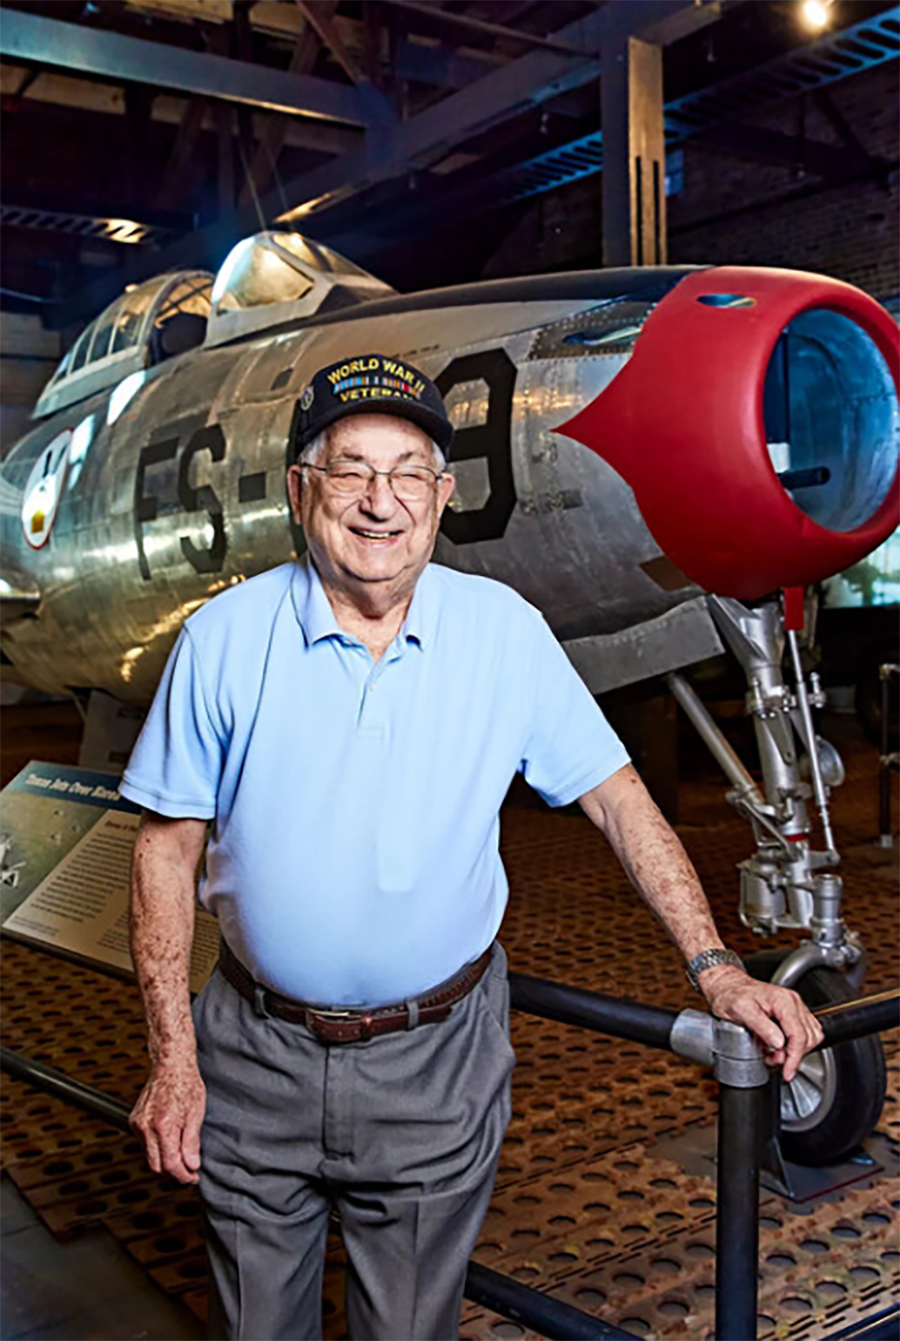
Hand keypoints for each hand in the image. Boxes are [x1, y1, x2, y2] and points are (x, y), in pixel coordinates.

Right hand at [130, 1059, 205, 1184]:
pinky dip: (157, 1148)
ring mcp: (138, 1123)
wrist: (171, 1065)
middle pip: (157, 1166)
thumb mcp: (197, 1113)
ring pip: (150, 1156)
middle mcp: (146, 1126)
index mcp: (164, 1125)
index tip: (193, 1177)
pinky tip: (170, 1141)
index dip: (183, 1175)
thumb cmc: (186, 1084)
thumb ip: (192, 1142)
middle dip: (174, 1172)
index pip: (171, 1164)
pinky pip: (144, 1144)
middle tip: (189, 1170)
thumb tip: (192, 1165)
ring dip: (165, 1160)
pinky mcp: (134, 1121)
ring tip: (182, 1154)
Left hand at [698, 966, 824, 1082]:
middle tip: (774, 1060)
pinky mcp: (793, 1013)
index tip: (787, 1072)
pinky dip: (795, 1045)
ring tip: (774, 1054)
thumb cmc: (731, 995)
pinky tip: (778, 1048)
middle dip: (792, 1055)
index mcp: (783, 1001)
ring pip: (810, 1037)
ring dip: (794, 1051)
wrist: (728, 987)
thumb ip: (761, 1027)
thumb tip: (779, 1043)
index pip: (799, 1035)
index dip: (794, 1058)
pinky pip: (804, 1033)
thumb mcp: (741, 1011)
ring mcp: (795, 1007)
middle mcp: (793, 1002)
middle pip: (807, 1038)